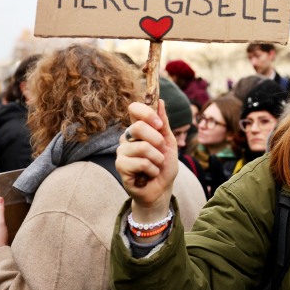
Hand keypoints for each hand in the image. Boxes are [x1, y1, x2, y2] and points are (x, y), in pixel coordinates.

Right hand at [116, 100, 177, 221]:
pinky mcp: (120, 166)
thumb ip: (164, 123)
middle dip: (157, 141)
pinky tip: (149, 175)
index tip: (159, 124)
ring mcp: (122, 152)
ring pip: (142, 147)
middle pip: (138, 127)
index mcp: (138, 129)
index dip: (147, 113)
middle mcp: (127, 138)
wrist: (162, 189)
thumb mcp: (169, 142)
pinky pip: (140, 163)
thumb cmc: (164, 165)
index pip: (134, 109)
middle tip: (161, 152)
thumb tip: (160, 101)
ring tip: (156, 166)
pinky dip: (152, 170)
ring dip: (157, 159)